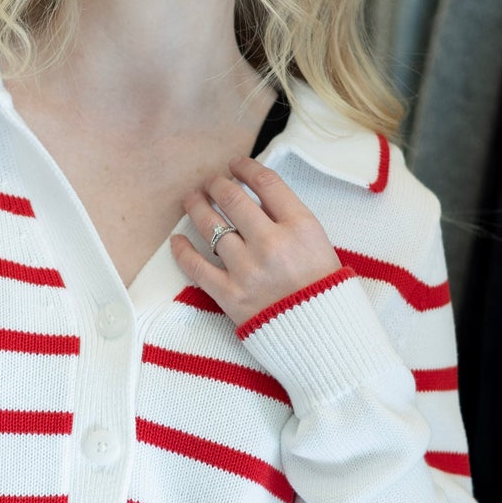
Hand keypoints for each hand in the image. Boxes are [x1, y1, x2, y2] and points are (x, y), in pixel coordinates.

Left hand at [171, 156, 341, 326]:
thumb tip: (255, 195)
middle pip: (232, 198)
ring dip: (196, 207)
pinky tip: (178, 239)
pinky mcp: (230, 295)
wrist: (324, 338)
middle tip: (211, 183)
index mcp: (300, 226)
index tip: (235, 165)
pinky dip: (182, 249)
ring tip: (192, 200)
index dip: (244, 167)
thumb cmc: (323, 289)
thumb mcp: (319, 243)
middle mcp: (272, 244)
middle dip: (216, 184)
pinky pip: (196, 266)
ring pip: (210, 226)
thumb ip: (289, 218)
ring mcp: (248, 269)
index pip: (265, 182)